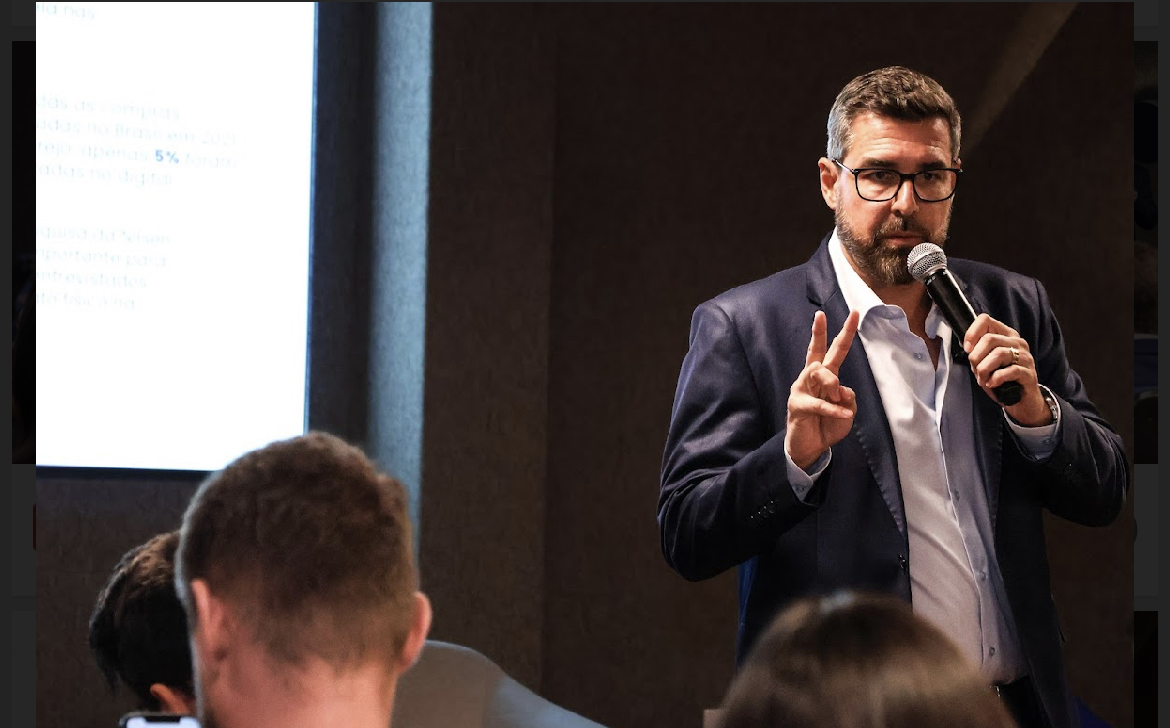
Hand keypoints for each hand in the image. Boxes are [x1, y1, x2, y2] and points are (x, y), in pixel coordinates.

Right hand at [785, 310, 859, 468]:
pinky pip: (818, 402)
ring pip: (817, 371)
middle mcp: (812, 379)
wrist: (810, 449)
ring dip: (831, 382)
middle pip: (816, 351)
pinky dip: (832, 408)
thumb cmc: (828, 426)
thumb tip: (842, 390)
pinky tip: (841, 413)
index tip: (855, 313)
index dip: (845, 333)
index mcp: (826, 377)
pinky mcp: (797, 405)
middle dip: (819, 332)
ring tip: (838, 396)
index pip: (835, 351)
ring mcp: (801, 390)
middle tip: (820, 315)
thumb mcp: (847, 411)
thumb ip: (848, 397)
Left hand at [963, 313, 1051, 425]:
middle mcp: (1017, 343)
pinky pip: (1010, 370)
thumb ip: (977, 352)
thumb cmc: (1000, 380)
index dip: (972, 333)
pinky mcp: (1029, 373)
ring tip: (983, 379)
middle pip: (990, 339)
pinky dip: (996, 378)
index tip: (967, 349)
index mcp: (1005, 335)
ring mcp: (1025, 357)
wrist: (1020, 401)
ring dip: (985, 369)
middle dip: (976, 356)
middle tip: (976, 370)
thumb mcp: (985, 363)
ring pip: (999, 354)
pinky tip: (991, 383)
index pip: (986, 320)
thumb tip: (968, 347)